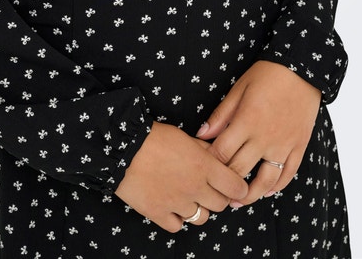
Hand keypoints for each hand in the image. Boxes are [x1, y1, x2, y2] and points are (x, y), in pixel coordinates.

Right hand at [114, 121, 247, 231]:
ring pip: (201, 218)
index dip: (238, 187)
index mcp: (204, 165)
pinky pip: (177, 226)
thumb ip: (203, 149)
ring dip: (197, 208)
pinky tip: (171, 205)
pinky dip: (176, 218)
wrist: (122, 147)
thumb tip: (217, 156)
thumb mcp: (184, 136)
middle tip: (208, 188)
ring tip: (187, 196)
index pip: (236, 187)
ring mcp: (177, 203)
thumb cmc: (153, 137)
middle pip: (220, 205)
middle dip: (218, 197)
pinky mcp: (159, 214)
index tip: (234, 186)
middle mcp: (195, 187)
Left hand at [195, 60, 320, 205]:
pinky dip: (277, 186)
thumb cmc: (267, 74)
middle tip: (215, 190)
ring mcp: (283, 145)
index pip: (222, 153)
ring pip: (265, 180)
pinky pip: (288, 174)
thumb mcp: (239, 88)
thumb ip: (221, 114)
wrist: (302, 69)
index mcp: (246, 122)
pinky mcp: (299, 147)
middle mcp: (264, 138)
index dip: (209, 163)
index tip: (202, 168)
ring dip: (250, 194)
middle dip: (225, 183)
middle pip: (240, 170)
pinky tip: (267, 190)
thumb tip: (201, 134)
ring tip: (239, 200)